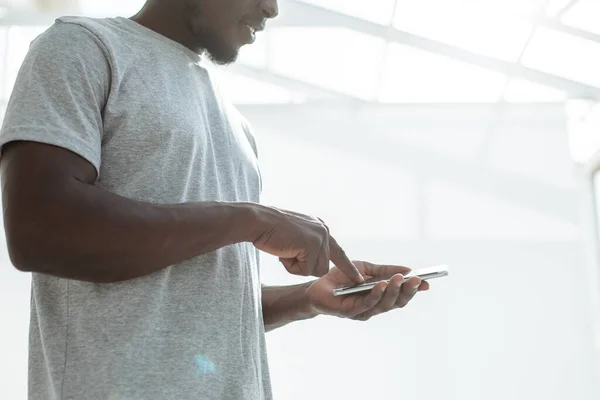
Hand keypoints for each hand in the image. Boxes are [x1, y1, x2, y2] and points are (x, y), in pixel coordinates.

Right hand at [252, 205, 363, 282]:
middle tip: (287, 253)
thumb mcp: (294, 236)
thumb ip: (306, 245)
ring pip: (314, 270)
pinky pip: (305, 270)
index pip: (337, 251)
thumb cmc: (270, 230)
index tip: (359, 278)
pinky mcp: (313, 246)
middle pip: (322, 266)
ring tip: (285, 250)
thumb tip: (310, 262)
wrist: (259, 221)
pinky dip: (291, 267)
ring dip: (296, 267)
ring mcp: (320, 238)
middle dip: (303, 266)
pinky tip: (284, 252)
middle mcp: (324, 231)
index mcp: (320, 228)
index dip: (347, 266)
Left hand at [305, 261, 428, 320]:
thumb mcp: (366, 268)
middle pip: (396, 302)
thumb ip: (385, 270)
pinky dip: (376, 294)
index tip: (427, 282)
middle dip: (408, 291)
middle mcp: (374, 306)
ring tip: (401, 279)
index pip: (401, 296)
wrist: (316, 286)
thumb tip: (408, 269)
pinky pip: (367, 304)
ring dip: (394, 291)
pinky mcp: (351, 312)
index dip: (414, 290)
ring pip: (384, 305)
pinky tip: (381, 285)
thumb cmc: (341, 278)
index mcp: (379, 296)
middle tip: (417, 280)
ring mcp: (363, 311)